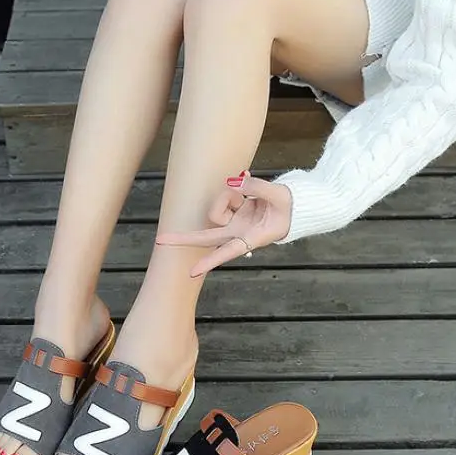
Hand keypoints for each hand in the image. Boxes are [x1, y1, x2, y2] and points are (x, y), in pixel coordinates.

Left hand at [156, 171, 292, 275]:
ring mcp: (233, 222)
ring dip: (229, 195)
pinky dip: (234, 188)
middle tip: (160, 240)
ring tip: (249, 190)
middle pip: (206, 237)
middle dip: (184, 238)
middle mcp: (237, 232)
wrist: (296, 206)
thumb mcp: (280, 196)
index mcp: (251, 237)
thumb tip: (233, 181)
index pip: (227, 251)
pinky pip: (224, 195)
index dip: (209, 261)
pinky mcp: (232, 211)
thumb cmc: (292, 208)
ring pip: (217, 207)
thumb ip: (257, 188)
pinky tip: (246, 182)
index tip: (191, 273)